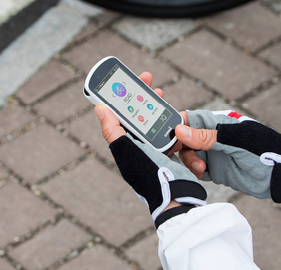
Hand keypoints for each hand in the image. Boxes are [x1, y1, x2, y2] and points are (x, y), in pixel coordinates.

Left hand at [95, 72, 205, 226]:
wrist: (177, 200)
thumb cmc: (150, 176)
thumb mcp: (128, 152)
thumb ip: (113, 131)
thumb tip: (99, 108)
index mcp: (125, 145)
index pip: (121, 115)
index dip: (123, 97)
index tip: (130, 80)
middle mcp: (138, 148)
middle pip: (139, 117)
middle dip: (144, 99)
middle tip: (152, 85)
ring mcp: (155, 153)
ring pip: (157, 124)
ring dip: (160, 110)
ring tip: (164, 99)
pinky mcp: (172, 157)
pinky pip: (173, 137)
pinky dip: (176, 128)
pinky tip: (180, 121)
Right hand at [174, 110, 280, 202]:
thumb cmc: (265, 150)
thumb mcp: (237, 141)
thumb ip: (208, 136)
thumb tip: (179, 130)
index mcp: (217, 123)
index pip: (188, 119)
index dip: (174, 126)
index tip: (165, 137)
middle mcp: (212, 138)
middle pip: (183, 139)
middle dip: (179, 148)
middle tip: (184, 158)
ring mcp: (213, 154)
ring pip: (188, 156)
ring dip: (189, 163)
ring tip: (201, 170)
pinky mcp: (215, 171)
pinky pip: (195, 171)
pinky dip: (193, 174)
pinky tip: (200, 177)